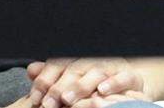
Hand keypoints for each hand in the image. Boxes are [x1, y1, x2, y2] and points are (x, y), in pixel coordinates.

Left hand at [26, 58, 147, 107]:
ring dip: (81, 86)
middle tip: (48, 102)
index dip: (45, 80)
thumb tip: (31, 69)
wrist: (132, 84)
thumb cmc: (98, 84)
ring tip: (68, 99)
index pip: (58, 65)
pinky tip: (101, 91)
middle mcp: (95, 62)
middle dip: (59, 86)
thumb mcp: (74, 80)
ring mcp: (113, 68)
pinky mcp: (131, 77)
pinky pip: (124, 78)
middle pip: (74, 69)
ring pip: (96, 73)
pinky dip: (113, 83)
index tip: (36, 98)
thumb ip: (52, 76)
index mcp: (78, 61)